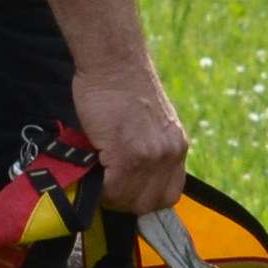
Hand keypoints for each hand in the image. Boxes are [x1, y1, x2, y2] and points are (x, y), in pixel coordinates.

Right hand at [76, 59, 188, 215]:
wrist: (114, 63)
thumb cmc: (121, 88)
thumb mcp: (147, 124)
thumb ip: (145, 152)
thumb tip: (126, 180)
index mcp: (176, 147)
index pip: (169, 195)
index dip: (143, 198)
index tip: (123, 191)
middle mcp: (170, 153)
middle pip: (150, 204)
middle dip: (124, 200)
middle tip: (105, 185)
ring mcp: (151, 156)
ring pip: (130, 201)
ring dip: (109, 195)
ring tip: (96, 175)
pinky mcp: (128, 154)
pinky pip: (113, 189)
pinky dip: (99, 188)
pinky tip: (91, 168)